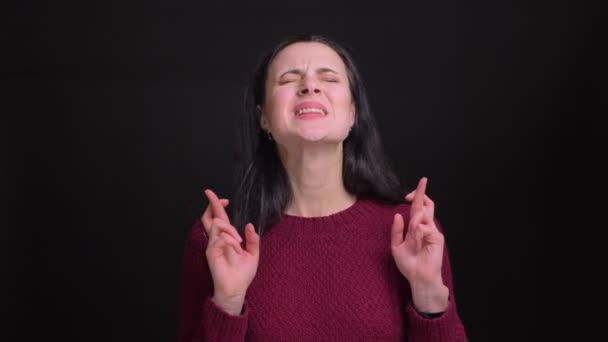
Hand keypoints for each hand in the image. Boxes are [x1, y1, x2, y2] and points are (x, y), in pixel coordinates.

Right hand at [201, 189, 259, 314]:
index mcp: (227, 238)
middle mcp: (218, 239)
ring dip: (230, 230)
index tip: (224, 199)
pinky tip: (235, 250)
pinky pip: (220, 239)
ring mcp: (213, 245)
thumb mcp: (253, 254)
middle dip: (212, 203)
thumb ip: (252, 239)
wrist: (237, 288)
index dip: (219, 207)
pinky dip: (230, 241)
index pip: (220, 219)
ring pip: (217, 225)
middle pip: (209, 217)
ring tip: (238, 243)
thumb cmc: (243, 274)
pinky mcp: (211, 252)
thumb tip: (249, 225)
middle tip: (210, 194)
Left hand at [391, 177, 447, 311]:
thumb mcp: (396, 245)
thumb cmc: (409, 264)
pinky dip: (417, 232)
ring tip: (412, 237)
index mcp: (416, 227)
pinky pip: (424, 228)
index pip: (418, 208)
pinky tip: (417, 241)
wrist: (418, 277)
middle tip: (415, 189)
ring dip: (414, 220)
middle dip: (420, 193)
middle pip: (427, 204)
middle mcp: (426, 227)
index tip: (409, 193)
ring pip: (422, 215)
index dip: (416, 196)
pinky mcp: (437, 238)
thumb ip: (397, 230)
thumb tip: (398, 214)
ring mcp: (432, 231)